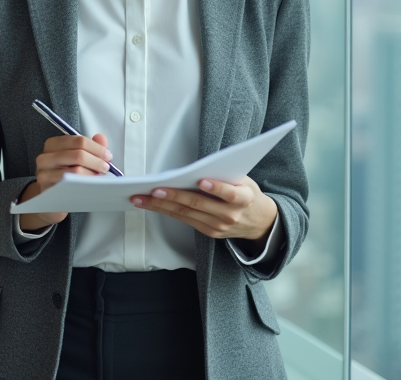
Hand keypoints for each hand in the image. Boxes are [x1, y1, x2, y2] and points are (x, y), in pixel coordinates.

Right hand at [17, 134, 112, 231]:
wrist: (52, 198)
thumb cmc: (64, 175)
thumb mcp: (76, 158)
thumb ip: (90, 146)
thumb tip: (101, 138)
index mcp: (53, 144)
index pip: (79, 141)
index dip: (97, 148)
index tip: (107, 156)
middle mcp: (45, 156)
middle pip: (78, 154)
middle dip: (97, 161)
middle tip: (105, 167)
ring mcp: (44, 173)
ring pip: (76, 170)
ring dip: (93, 173)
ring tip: (100, 176)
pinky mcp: (47, 188)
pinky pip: (71, 185)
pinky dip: (85, 184)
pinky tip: (91, 185)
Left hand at [130, 176, 276, 243]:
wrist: (259, 222)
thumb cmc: (247, 194)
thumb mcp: (245, 181)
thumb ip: (226, 176)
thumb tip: (195, 168)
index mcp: (244, 198)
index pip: (230, 194)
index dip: (216, 188)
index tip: (201, 181)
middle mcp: (230, 215)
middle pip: (199, 204)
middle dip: (174, 196)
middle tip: (155, 189)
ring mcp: (218, 226)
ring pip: (186, 213)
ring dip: (161, 205)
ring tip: (142, 197)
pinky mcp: (208, 232)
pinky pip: (184, 219)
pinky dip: (165, 211)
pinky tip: (150, 204)